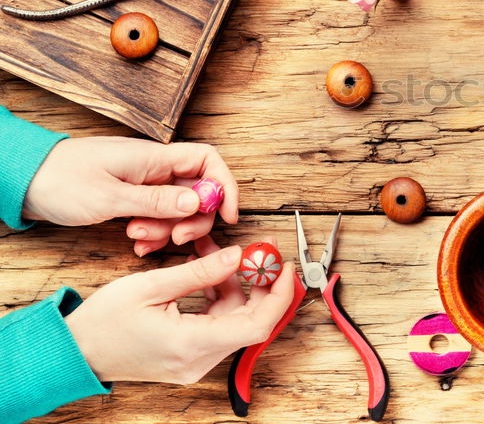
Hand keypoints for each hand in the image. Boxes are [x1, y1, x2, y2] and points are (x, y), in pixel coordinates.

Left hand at [23, 137, 238, 255]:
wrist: (24, 180)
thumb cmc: (61, 180)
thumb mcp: (109, 197)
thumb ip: (156, 202)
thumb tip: (199, 203)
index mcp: (155, 158)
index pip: (208, 161)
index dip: (225, 186)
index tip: (228, 215)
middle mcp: (155, 168)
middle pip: (198, 191)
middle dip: (192, 220)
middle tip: (174, 240)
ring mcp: (144, 183)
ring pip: (178, 209)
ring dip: (167, 230)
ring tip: (137, 239)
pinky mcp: (132, 197)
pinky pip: (158, 216)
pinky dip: (154, 233)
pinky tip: (137, 244)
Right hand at [65, 238, 294, 383]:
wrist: (74, 352)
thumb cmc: (103, 322)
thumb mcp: (151, 285)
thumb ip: (199, 272)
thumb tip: (237, 255)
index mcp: (190, 345)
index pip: (257, 325)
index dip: (277, 295)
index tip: (282, 267)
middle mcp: (198, 360)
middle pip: (249, 321)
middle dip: (258, 283)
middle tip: (259, 250)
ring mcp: (194, 362)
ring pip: (233, 320)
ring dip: (233, 284)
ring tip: (217, 250)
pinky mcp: (189, 357)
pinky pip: (217, 324)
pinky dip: (217, 296)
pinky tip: (206, 269)